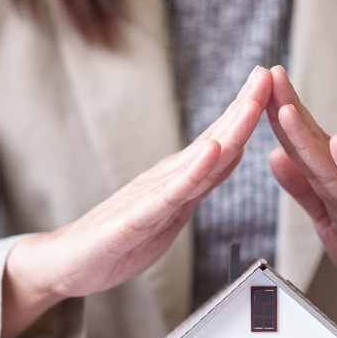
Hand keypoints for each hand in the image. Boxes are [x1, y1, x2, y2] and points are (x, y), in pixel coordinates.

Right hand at [1, 66, 272, 337]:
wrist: (66, 264)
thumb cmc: (116, 241)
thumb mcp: (170, 214)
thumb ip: (200, 185)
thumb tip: (233, 152)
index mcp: (176, 180)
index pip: (219, 141)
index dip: (245, 112)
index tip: (271, 81)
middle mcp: (164, 178)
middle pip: (213, 140)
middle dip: (243, 107)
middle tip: (267, 73)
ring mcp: (150, 196)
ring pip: (197, 160)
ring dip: (227, 129)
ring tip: (252, 102)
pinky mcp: (135, 219)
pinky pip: (170, 194)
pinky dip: (194, 172)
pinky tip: (213, 152)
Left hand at [264, 66, 336, 337]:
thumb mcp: (329, 223)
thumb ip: (304, 191)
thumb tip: (274, 156)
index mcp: (333, 186)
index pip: (300, 147)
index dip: (277, 118)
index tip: (256, 88)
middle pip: (314, 143)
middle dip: (290, 109)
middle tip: (269, 75)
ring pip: (333, 163)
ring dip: (309, 134)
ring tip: (287, 107)